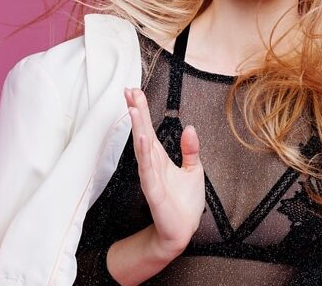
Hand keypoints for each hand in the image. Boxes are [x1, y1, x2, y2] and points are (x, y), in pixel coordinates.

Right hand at [124, 87, 205, 255]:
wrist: (182, 230)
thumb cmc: (184, 202)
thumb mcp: (193, 169)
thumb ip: (190, 148)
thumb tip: (190, 127)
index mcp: (159, 157)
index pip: (148, 128)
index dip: (142, 109)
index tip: (134, 91)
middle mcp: (152, 164)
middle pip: (142, 132)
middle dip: (136, 111)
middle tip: (128, 90)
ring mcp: (151, 176)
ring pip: (142, 148)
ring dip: (137, 128)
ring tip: (132, 108)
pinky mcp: (154, 191)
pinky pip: (148, 170)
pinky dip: (144, 154)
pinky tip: (142, 139)